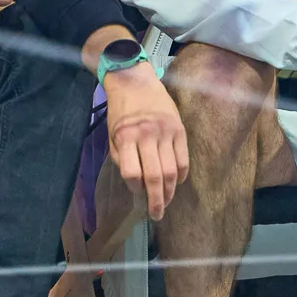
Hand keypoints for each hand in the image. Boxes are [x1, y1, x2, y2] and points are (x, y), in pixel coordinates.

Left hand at [103, 64, 187, 220]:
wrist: (134, 81)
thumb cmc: (121, 112)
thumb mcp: (113, 135)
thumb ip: (123, 159)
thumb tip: (136, 185)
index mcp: (126, 136)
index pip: (132, 173)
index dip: (134, 187)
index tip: (136, 192)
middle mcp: (146, 135)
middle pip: (155, 176)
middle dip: (156, 201)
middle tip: (156, 215)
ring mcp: (165, 132)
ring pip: (171, 171)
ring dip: (170, 191)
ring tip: (166, 202)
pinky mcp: (179, 129)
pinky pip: (183, 159)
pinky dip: (181, 175)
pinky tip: (176, 182)